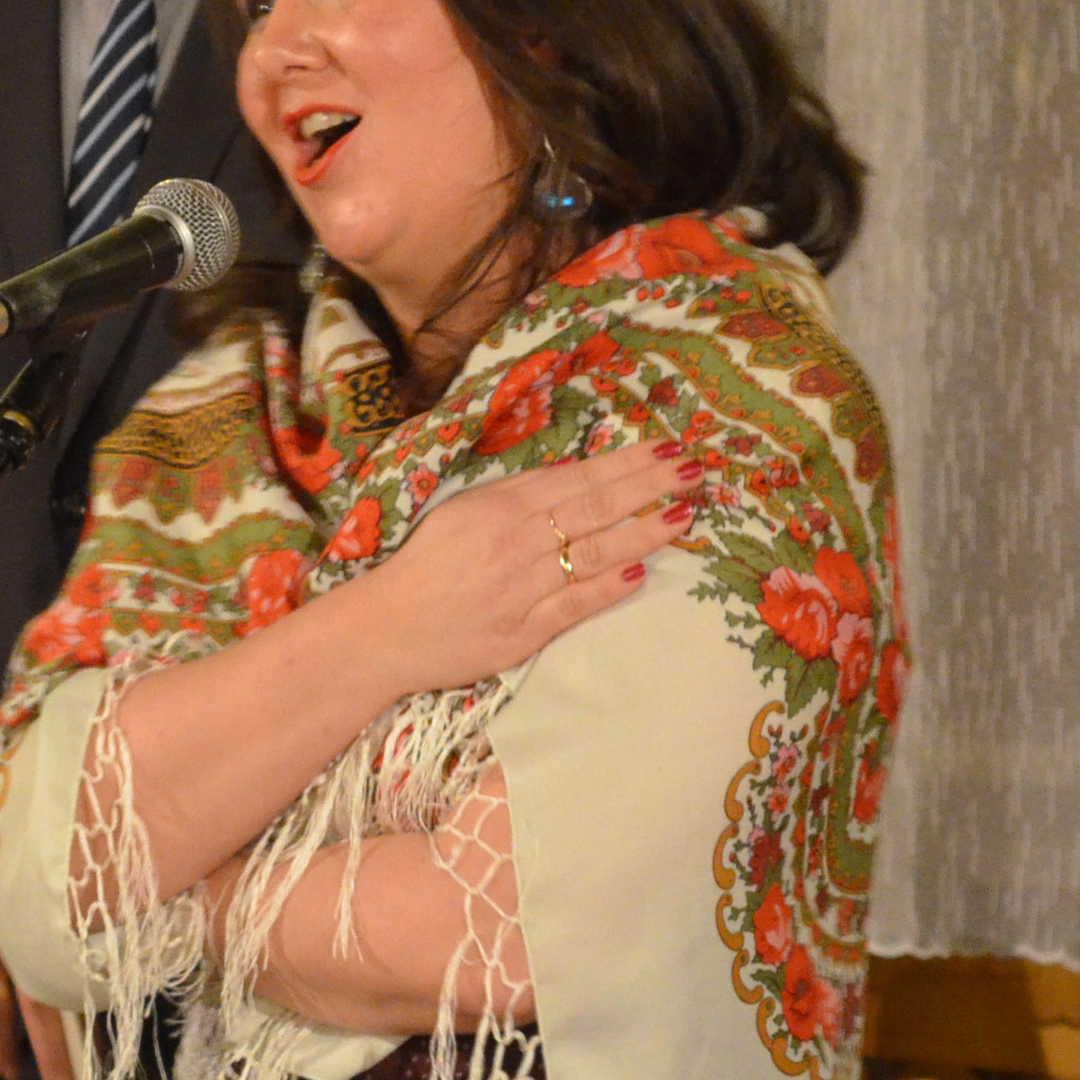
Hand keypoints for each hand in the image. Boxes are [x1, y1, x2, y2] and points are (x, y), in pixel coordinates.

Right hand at [338, 439, 696, 699]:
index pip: (578, 478)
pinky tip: (642, 572)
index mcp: (499, 504)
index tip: (667, 448)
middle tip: (694, 469)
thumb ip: (516, 497)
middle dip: (650, 485)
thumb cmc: (425, 566)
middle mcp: (515, 540)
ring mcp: (522, 587)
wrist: (385, 629)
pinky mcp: (523, 631)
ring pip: (595, 553)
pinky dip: (609, 588)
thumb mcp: (462, 512)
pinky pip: (576, 605)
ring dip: (643, 533)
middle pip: (595, 507)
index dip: (627, 462)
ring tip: (683, 516)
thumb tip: (575, 481)